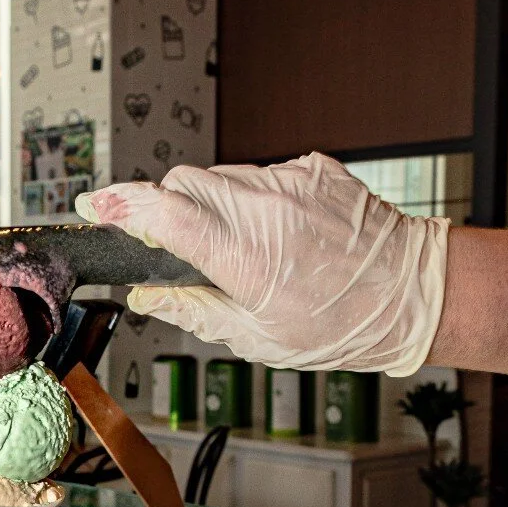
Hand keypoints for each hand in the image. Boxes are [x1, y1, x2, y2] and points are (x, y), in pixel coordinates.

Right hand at [77, 154, 448, 376]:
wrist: (412, 293)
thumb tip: (145, 299)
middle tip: (174, 245)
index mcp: (246, 258)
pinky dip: (254, 201)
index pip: (165, 214)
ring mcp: (291, 182)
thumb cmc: (339, 327)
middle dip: (166, 207)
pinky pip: (262, 176)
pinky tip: (279, 235)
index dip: (122, 206)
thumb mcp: (256, 339)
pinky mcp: (313, 167)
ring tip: (243, 250)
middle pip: (185, 183)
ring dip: (212, 207)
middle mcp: (265, 210)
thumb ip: (193, 312)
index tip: (94, 205)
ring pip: (221, 178)